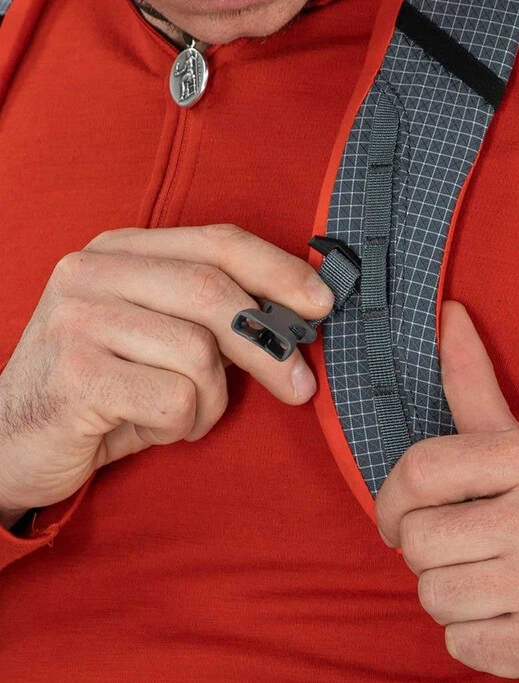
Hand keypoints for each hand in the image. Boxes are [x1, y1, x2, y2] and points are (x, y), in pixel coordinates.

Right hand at [0, 224, 333, 522]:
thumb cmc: (107, 386)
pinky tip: (153, 427)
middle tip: (300, 386)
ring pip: (199, 353)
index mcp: (121, 249)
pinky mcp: (74, 374)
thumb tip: (301, 314)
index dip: (279, 269)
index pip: (218, 242)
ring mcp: (78, 318)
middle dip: (270, 346)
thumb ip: (216, 314)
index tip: (323, 303)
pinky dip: (183, 424)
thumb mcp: (162, 336)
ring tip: (184, 413)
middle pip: (214, 293)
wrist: (13, 440)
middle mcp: (93, 270)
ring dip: (212, 400)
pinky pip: (175, 399)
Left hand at [375, 300, 518, 682]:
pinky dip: (474, 637)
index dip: (391, 500)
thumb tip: (447, 311)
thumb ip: (475, 384)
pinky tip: (511, 616)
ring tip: (494, 582)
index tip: (397, 518)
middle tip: (468, 551)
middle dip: (430, 553)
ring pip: (433, 595)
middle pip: (418, 541)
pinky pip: (459, 644)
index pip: (419, 470)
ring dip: (452, 596)